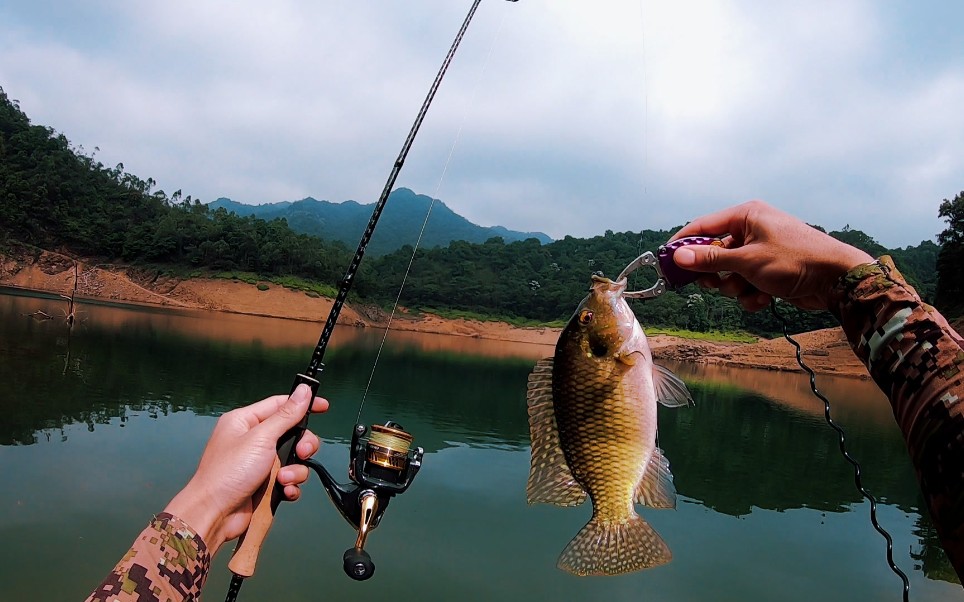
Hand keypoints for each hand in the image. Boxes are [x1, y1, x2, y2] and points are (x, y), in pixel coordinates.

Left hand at [163, 384, 328, 553]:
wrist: (214, 514)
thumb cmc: (226, 474)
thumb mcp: (260, 438)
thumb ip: (286, 415)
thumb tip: (304, 391)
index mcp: (245, 421)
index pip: (280, 404)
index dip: (303, 404)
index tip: (323, 406)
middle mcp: (253, 440)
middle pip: (293, 433)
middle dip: (303, 444)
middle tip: (303, 452)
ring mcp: (260, 462)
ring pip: (294, 458)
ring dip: (296, 470)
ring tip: (284, 479)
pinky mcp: (265, 483)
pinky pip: (290, 479)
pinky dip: (292, 485)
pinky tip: (285, 490)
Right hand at [669, 200, 873, 310]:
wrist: (838, 279)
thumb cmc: (796, 260)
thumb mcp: (747, 260)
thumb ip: (710, 259)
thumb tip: (677, 257)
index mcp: (745, 215)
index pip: (702, 226)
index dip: (683, 244)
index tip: (666, 262)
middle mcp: (751, 229)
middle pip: (713, 253)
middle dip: (716, 274)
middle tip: (716, 284)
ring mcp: (760, 251)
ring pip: (729, 274)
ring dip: (736, 288)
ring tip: (751, 290)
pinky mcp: (768, 270)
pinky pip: (745, 284)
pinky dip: (751, 294)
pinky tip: (765, 297)